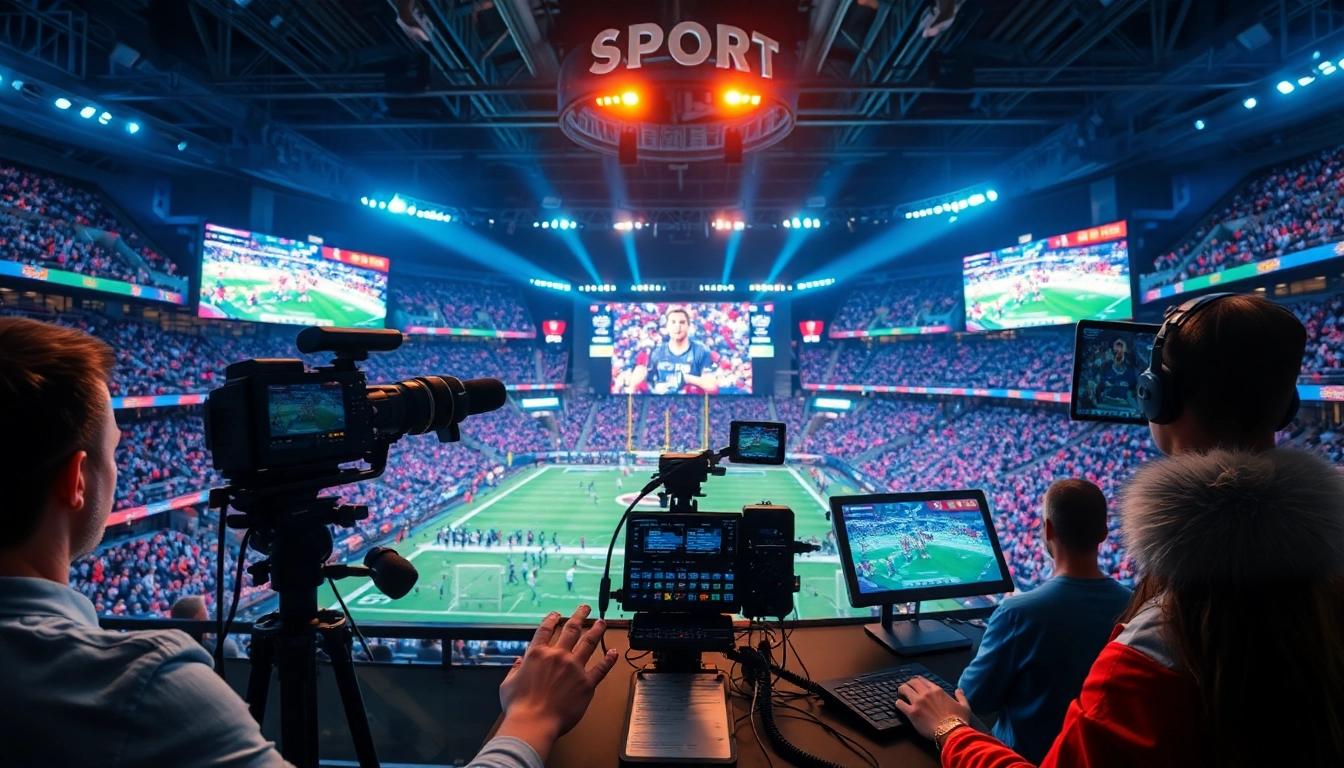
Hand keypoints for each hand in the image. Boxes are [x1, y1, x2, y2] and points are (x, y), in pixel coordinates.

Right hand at [496, 606, 619, 758]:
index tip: (557, 614)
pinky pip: (601, 669)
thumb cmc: (519, 707)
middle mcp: (558, 656)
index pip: (546, 630)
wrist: (534, 722)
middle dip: (580, 616)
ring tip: (602, 622)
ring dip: (597, 630)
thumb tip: (518, 662)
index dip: (552, 619)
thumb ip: (514, 670)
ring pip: (589, 643)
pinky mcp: (586, 683)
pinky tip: (614, 653)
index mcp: (537, 654)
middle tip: (585, 608)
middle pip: (572, 629)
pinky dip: (609, 660)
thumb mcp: (508, 684)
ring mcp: (574, 668)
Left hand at [893, 677, 972, 739]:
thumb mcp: (964, 706)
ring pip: (904, 689)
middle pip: (912, 682)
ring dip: (901, 691)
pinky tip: (899, 705)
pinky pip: (900, 704)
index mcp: (937, 690)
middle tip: (906, 688)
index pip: (924, 681)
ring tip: (900, 694)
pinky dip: (898, 703)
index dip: (918, 680)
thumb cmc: (958, 719)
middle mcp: (926, 693)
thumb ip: (961, 696)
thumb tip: (959, 690)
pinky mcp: (912, 712)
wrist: (951, 731)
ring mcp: (918, 702)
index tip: (915, 681)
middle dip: (908, 683)